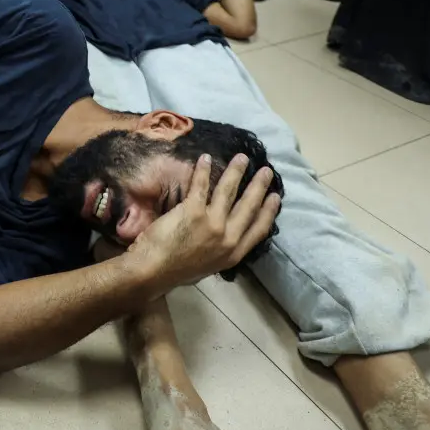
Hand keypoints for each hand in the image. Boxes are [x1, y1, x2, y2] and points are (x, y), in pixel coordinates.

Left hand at [124, 154, 280, 290]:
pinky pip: (201, 186)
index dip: (269, 211)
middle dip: (259, 186)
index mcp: (233, 254)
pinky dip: (203, 170)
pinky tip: (205, 158)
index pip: (259, 229)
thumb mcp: (209, 267)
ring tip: (242, 158)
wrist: (153, 271)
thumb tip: (224, 239)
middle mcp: (228, 239)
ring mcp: (212, 224)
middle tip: (266, 170)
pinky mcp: (193, 212)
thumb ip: (220, 251)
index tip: (275, 197)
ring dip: (236, 172)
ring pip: (228, 192)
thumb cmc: (176, 271)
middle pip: (248, 207)